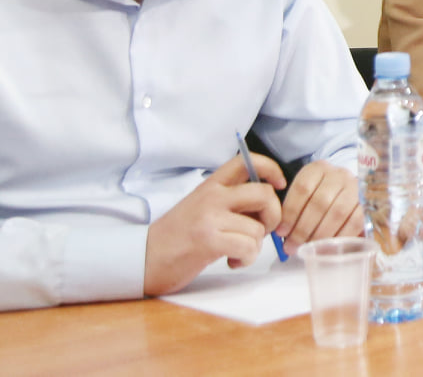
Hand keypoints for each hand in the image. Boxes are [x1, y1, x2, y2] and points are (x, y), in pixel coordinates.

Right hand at [144, 155, 284, 295]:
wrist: (143, 259)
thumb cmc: (176, 237)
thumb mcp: (202, 208)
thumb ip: (230, 202)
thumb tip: (268, 206)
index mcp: (211, 185)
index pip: (246, 161)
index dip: (271, 169)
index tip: (279, 185)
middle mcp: (212, 197)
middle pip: (264, 194)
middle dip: (273, 216)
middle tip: (260, 231)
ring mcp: (210, 218)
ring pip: (258, 228)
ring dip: (254, 247)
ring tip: (235, 252)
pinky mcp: (208, 241)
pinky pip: (248, 247)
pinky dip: (245, 259)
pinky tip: (231, 261)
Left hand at [276, 160, 363, 256]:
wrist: (348, 191)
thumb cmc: (321, 196)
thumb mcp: (306, 194)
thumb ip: (295, 209)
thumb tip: (282, 234)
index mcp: (319, 168)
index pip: (302, 188)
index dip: (290, 212)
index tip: (281, 232)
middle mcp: (339, 175)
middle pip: (320, 202)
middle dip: (303, 228)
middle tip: (292, 246)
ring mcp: (356, 188)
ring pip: (337, 213)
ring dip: (320, 235)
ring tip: (308, 248)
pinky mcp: (368, 204)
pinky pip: (354, 223)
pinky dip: (339, 237)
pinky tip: (328, 247)